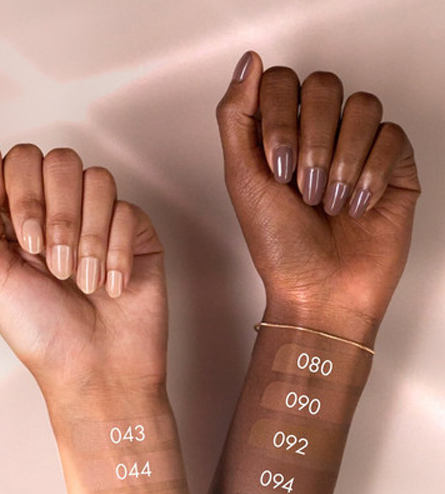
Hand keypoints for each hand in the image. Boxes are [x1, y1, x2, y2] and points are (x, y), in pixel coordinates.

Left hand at [0, 140, 166, 398]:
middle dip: (56, 216)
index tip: (25, 242)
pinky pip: (127, 210)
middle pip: (59, 160)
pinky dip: (114, 254)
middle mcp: (57, 210)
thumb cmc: (37, 332)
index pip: (19, 160)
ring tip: (81, 284)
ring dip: (85, 238)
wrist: (92, 369)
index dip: (22, 192)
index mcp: (16, 216)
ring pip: (97, 179)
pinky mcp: (135, 232)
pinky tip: (110, 288)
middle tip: (53, 266)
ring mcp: (98, 218)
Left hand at [216, 51, 419, 341]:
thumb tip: (248, 63)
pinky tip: (356, 207)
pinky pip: (391, 137)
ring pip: (363, 106)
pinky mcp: (393, 164)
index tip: (276, 167)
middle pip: (326, 86)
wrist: (318, 291)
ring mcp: (359, 146)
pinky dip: (370, 174)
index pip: (284, 81)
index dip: (281, 118)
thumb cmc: (280, 248)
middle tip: (303, 190)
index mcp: (280, 134)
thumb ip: (237, 118)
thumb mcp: (241, 180)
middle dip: (312, 143)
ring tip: (329, 204)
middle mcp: (320, 134)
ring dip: (341, 161)